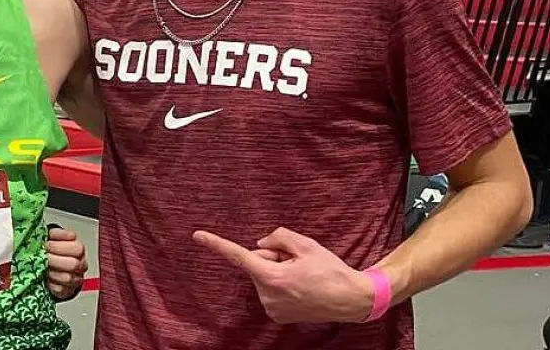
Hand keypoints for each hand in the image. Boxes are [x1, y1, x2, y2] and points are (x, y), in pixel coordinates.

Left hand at [45, 226, 88, 300]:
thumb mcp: (52, 236)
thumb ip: (52, 233)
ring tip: (42, 267)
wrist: (51, 266)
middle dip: (54, 259)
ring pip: (68, 278)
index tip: (45, 243)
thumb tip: (42, 230)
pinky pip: (61, 290)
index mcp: (78, 248)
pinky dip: (51, 284)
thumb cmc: (51, 249)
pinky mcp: (67, 290)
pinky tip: (45, 278)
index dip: (58, 246)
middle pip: (73, 264)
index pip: (77, 248)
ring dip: (52, 272)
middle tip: (42, 256)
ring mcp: (76, 278)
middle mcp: (80, 264)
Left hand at [193, 227, 373, 323]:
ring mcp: (272, 308)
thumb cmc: (331, 270)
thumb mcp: (306, 244)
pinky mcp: (277, 315)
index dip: (216, 244)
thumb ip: (278, 237)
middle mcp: (267, 296)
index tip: (197, 235)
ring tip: (303, 276)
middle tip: (298, 262)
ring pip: (264, 276)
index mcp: (272, 277)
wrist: (352, 300)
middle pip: (257, 263)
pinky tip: (301, 286)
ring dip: (278, 271)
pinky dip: (281, 284)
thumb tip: (261, 243)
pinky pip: (270, 289)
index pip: (239, 256)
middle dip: (272, 257)